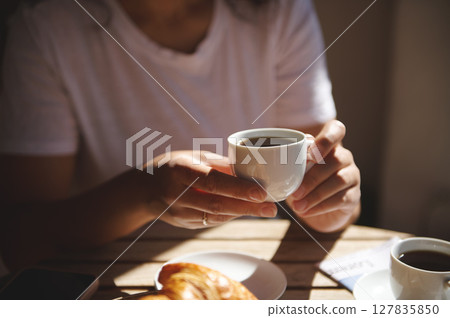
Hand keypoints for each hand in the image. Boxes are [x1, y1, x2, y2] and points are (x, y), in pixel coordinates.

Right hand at [151, 151, 276, 228]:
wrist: (144, 190)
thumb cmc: (172, 166)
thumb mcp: (192, 157)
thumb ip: (218, 163)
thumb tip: (248, 169)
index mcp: (180, 171)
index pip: (212, 182)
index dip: (237, 188)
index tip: (261, 192)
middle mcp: (178, 195)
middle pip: (217, 205)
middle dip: (247, 208)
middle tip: (272, 209)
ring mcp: (179, 214)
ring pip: (216, 217)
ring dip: (243, 214)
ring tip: (265, 210)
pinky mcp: (184, 225)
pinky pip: (212, 222)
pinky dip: (230, 216)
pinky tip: (245, 212)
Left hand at [286, 120, 360, 231]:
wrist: (317, 209)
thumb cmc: (303, 182)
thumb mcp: (295, 171)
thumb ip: (291, 162)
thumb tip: (277, 160)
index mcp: (329, 145)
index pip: (336, 130)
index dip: (326, 139)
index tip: (310, 154)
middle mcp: (344, 157)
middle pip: (335, 160)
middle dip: (312, 178)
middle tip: (294, 193)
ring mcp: (352, 175)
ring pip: (339, 180)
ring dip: (316, 195)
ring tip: (298, 206)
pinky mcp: (354, 195)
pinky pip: (341, 198)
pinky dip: (321, 206)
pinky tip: (306, 212)